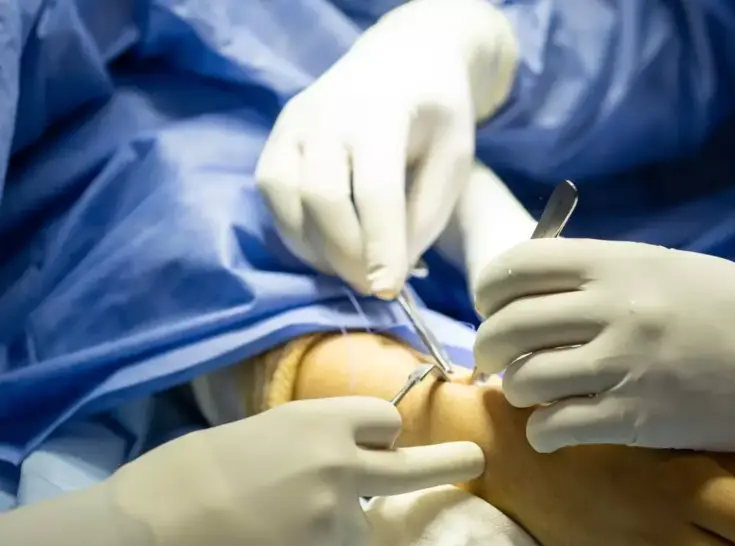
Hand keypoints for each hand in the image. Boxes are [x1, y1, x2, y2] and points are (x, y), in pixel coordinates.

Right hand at [105, 397, 483, 545]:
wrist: (140, 539)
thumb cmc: (178, 476)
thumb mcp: (249, 436)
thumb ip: (301, 444)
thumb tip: (326, 460)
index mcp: (318, 422)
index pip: (382, 420)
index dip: (375, 434)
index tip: (375, 444)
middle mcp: (340, 466)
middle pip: (412, 466)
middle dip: (449, 461)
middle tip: (477, 459)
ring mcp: (335, 521)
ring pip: (359, 529)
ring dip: (333, 533)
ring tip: (272, 534)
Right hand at [255, 0, 517, 297]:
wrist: (401, 59)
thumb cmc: (436, 114)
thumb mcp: (454, 158)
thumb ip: (425, 215)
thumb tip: (390, 271)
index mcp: (381, 112)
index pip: (374, 189)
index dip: (380, 246)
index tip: (390, 289)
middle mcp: (326, 113)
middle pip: (321, 197)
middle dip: (347, 255)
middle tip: (375, 287)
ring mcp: (293, 124)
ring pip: (286, 199)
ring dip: (317, 249)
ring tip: (354, 269)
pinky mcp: (276, 139)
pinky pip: (273, 195)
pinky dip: (297, 233)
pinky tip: (329, 250)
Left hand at [473, 238, 734, 452]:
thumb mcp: (668, 267)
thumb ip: (603, 275)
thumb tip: (536, 290)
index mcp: (618, 263)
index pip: (516, 266)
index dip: (490, 291)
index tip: (494, 310)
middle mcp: (612, 308)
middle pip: (504, 327)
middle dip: (488, 349)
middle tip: (498, 363)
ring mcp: (624, 365)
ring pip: (522, 380)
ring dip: (518, 392)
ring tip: (537, 396)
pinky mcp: (637, 420)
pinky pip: (553, 427)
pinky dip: (543, 432)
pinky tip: (557, 429)